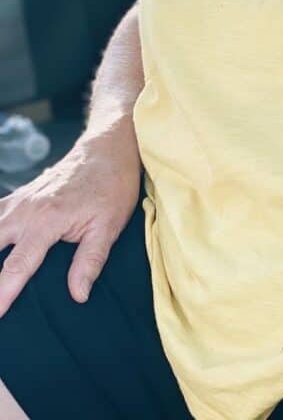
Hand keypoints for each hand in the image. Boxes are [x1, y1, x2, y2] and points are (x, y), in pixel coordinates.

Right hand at [0, 124, 141, 315]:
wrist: (108, 148)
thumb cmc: (112, 185)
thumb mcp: (110, 225)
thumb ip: (90, 260)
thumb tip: (78, 294)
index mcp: (47, 221)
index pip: (17, 265)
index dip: (2, 293)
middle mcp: (26, 210)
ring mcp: (20, 200)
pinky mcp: (20, 195)